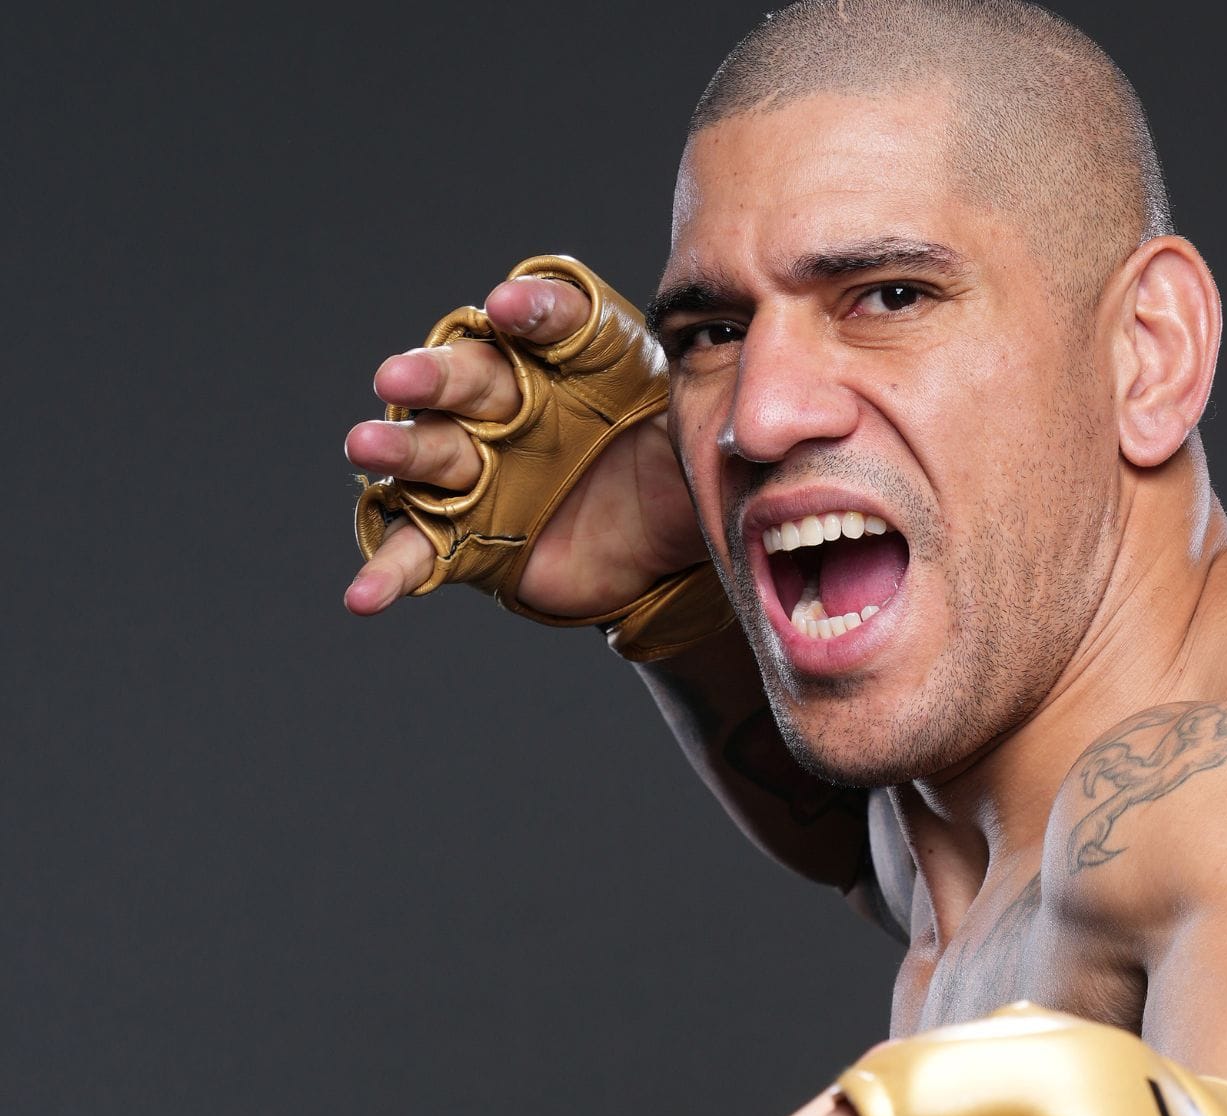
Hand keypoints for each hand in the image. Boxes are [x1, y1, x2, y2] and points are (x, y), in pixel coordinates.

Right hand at [343, 273, 708, 617]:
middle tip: (402, 376)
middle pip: (465, 379)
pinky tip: (366, 594)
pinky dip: (390, 570)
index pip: (547, 323)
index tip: (509, 308)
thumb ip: (709, 408)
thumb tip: (758, 399)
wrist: (664, 553)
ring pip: (428, 453)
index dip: (528, 313)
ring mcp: (480, 470)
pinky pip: (419, 551)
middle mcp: (511, 405)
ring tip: (367, 448)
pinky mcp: (463, 535)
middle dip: (431, 374)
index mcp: (568, 362)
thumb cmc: (673, 468)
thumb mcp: (697, 436)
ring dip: (396, 450)